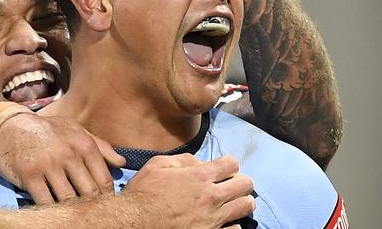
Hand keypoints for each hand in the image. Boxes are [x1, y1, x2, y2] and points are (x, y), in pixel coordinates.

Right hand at [0, 114, 124, 203]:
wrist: (10, 127)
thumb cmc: (47, 131)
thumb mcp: (76, 131)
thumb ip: (101, 147)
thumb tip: (122, 163)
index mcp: (84, 145)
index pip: (103, 181)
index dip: (106, 198)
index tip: (104, 206)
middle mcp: (69, 155)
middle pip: (89, 193)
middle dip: (91, 207)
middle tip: (91, 215)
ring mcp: (49, 166)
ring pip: (69, 200)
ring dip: (72, 211)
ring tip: (73, 215)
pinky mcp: (30, 176)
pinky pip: (45, 202)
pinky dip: (51, 210)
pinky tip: (54, 212)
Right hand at [124, 154, 254, 228]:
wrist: (135, 223)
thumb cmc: (144, 194)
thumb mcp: (157, 165)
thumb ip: (182, 159)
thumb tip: (200, 162)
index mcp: (199, 177)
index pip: (232, 163)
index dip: (228, 164)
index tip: (221, 169)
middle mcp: (211, 197)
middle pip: (246, 184)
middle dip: (240, 181)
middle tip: (229, 185)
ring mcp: (213, 219)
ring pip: (246, 206)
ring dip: (241, 201)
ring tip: (230, 203)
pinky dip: (232, 224)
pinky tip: (222, 221)